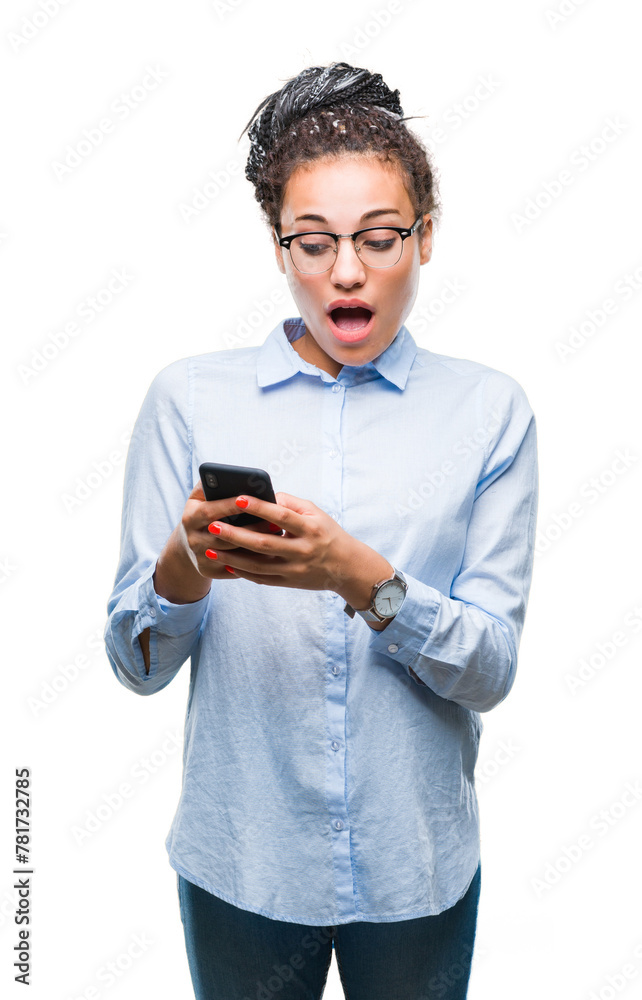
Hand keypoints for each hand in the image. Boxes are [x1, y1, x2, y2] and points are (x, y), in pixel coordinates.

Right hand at [179, 480, 281, 580]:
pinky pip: (234, 569)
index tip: (250, 499)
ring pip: (232, 554)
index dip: (230, 506)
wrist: (189, 544)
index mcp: (190, 517)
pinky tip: (271, 554)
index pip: (211, 511)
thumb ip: (210, 483)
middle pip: (224, 536)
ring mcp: (200, 557)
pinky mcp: (208, 572)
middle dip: (250, 529)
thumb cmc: (204, 513)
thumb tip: (227, 474)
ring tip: (278, 537)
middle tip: (274, 522)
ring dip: (256, 547)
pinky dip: (253, 562)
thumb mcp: (201, 497)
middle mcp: (192, 539)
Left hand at [203, 490, 357, 591]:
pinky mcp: (289, 582)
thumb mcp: (315, 513)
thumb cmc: (327, 533)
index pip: (281, 516)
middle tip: (213, 525)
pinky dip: (243, 572)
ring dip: (232, 557)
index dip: (259, 507)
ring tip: (211, 547)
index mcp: (310, 528)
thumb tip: (262, 495)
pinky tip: (227, 563)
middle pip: (263, 543)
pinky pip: (262, 579)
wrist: (346, 567)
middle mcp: (302, 550)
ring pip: (258, 565)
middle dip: (236, 534)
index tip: (238, 498)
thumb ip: (290, 503)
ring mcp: (295, 569)